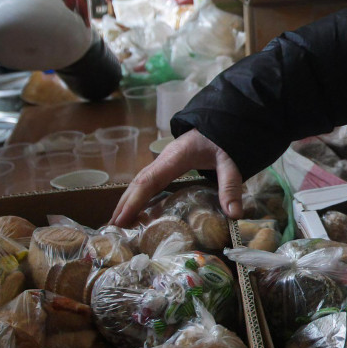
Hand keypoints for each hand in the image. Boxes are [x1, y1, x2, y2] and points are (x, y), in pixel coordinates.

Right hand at [110, 128, 245, 225]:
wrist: (224, 120)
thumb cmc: (224, 138)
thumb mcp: (230, 161)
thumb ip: (231, 185)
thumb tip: (234, 214)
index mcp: (174, 157)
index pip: (148, 181)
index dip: (133, 201)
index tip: (121, 220)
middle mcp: (164, 159)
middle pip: (138, 182)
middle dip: (124, 204)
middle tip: (112, 227)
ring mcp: (164, 160)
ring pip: (141, 181)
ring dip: (128, 200)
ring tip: (118, 222)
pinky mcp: (169, 163)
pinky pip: (149, 181)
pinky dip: (139, 195)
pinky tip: (136, 208)